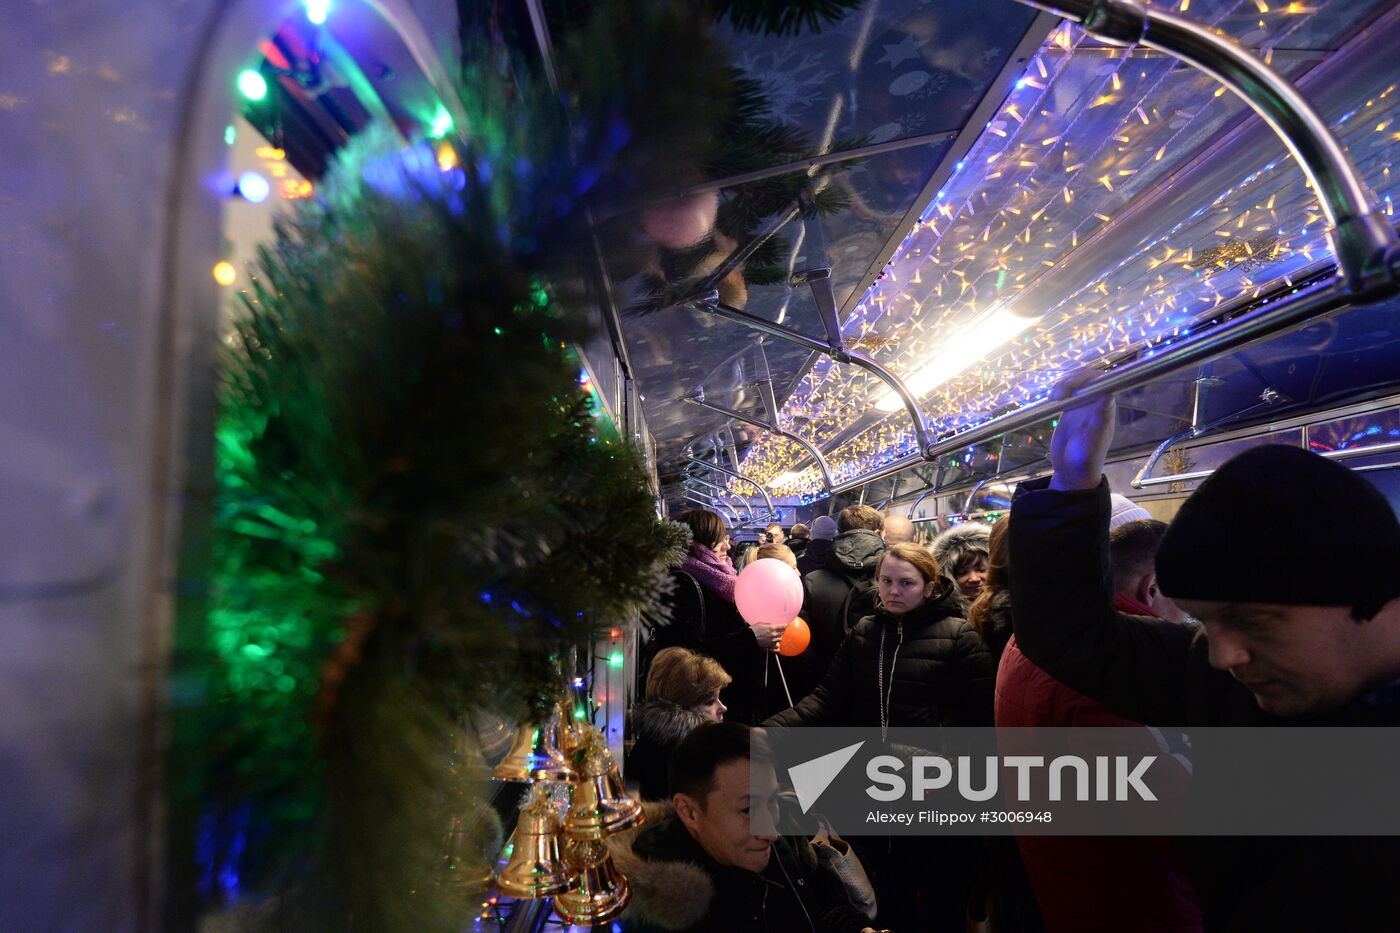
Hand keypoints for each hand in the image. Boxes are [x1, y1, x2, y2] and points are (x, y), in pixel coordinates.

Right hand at [751, 621, 787, 650]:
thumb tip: (772, 624)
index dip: (786, 625)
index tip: (786, 624)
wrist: (749, 638)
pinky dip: (778, 646)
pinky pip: (777, 647)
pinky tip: (776, 644)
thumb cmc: (753, 630)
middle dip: (782, 630)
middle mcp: (773, 635)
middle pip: (783, 632)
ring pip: (780, 639)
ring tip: (776, 635)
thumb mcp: (761, 623)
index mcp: (772, 628)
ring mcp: (772, 641)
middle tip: (781, 629)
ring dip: (779, 637)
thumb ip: (768, 624)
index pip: (783, 626)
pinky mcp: (769, 647)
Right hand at [1048, 367, 1116, 491]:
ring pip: (1075, 384)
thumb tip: (1109, 394)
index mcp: (1105, 408)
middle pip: (1086, 379)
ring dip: (1062, 384)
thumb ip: (1100, 418)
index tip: (1072, 385)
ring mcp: (1082, 406)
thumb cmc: (1086, 459)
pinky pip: (1066, 392)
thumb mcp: (1093, 440)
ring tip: (1052, 398)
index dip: (1087, 378)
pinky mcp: (1069, 409)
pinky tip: (1050, 399)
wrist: (1072, 472)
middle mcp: (1095, 403)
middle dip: (1071, 380)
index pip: (1101, 382)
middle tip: (1057, 394)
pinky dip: (1057, 391)